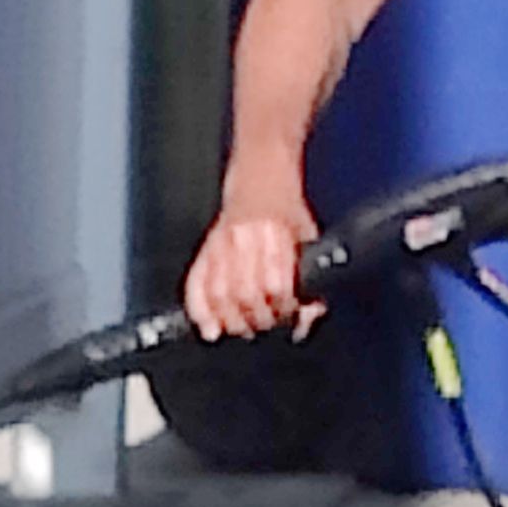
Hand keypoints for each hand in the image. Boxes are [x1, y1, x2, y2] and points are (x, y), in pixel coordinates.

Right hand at [183, 187, 321, 340]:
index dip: (283, 308)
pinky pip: (195, 284)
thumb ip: (312, 279)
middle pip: (246, 294)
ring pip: (220, 294)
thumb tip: (307, 319)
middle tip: (266, 324)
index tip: (290, 315)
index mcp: (277, 233)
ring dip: (232, 320)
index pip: (276, 284)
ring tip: (244, 327)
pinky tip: (210, 328)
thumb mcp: (310, 240)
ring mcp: (221, 243)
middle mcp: (246, 238)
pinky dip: (200, 311)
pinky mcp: (205, 248)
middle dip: (258, 318)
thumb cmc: (289, 213)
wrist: (261, 178)